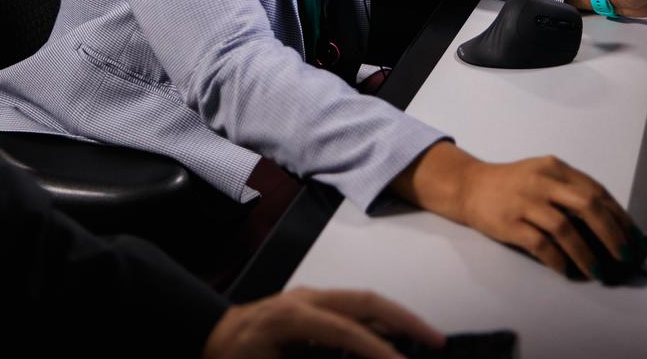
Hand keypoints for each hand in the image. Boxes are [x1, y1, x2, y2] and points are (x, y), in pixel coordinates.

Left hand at [202, 288, 444, 358]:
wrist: (209, 337)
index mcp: (292, 317)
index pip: (345, 330)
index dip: (377, 349)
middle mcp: (306, 298)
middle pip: (365, 300)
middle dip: (404, 318)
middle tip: (438, 340)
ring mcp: (311, 297)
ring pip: (364, 301)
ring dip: (397, 317)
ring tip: (428, 338)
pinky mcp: (314, 305)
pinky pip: (354, 308)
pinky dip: (380, 320)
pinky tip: (396, 337)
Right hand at [394, 142, 634, 280]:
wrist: (469, 186)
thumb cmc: (513, 184)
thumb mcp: (543, 176)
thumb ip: (570, 191)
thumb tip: (609, 223)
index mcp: (555, 168)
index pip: (596, 191)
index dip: (618, 216)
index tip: (633, 238)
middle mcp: (542, 180)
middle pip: (587, 205)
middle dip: (612, 233)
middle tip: (624, 256)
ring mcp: (525, 201)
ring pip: (565, 228)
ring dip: (586, 253)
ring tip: (599, 272)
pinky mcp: (510, 222)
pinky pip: (540, 244)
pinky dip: (558, 260)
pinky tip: (567, 271)